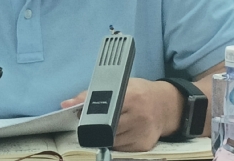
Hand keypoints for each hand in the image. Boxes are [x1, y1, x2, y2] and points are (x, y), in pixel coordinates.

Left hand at [61, 78, 181, 151]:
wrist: (166, 106)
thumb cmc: (140, 93)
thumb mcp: (120, 84)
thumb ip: (92, 93)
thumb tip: (67, 104)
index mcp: (133, 96)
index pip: (105, 108)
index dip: (91, 114)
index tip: (81, 115)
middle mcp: (140, 115)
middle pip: (106, 127)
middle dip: (95, 126)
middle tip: (91, 121)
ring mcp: (142, 132)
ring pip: (111, 141)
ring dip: (104, 135)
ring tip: (107, 124)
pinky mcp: (144, 145)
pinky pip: (121, 149)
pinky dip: (115, 142)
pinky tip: (119, 132)